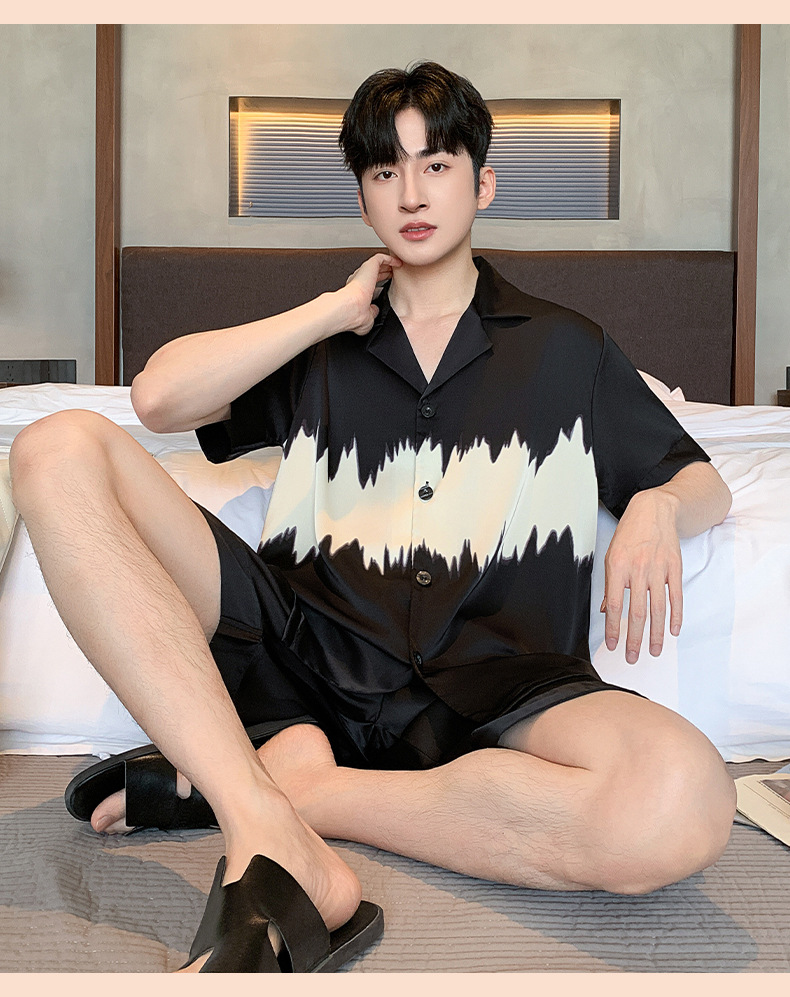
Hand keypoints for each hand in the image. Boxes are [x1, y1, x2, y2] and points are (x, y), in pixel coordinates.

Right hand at [339, 253, 401, 335]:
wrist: (351, 307)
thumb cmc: (355, 314)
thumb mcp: (367, 317)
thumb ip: (372, 312)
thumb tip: (375, 310)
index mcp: (356, 292)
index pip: (368, 284)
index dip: (378, 283)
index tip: (387, 286)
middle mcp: (358, 280)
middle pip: (373, 273)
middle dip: (383, 273)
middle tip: (394, 275)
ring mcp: (363, 272)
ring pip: (377, 264)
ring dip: (387, 265)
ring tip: (398, 266)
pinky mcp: (369, 265)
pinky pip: (381, 258)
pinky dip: (390, 259)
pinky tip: (398, 262)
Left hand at [601, 489, 682, 663]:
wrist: (654, 510)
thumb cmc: (629, 534)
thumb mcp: (611, 556)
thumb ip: (610, 585)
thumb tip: (607, 611)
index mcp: (617, 567)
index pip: (615, 606)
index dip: (613, 629)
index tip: (612, 646)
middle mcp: (637, 569)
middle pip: (636, 612)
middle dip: (634, 639)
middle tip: (632, 657)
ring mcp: (658, 569)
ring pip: (657, 609)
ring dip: (656, 634)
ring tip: (654, 651)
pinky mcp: (674, 568)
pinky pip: (676, 596)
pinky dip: (676, 616)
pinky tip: (674, 631)